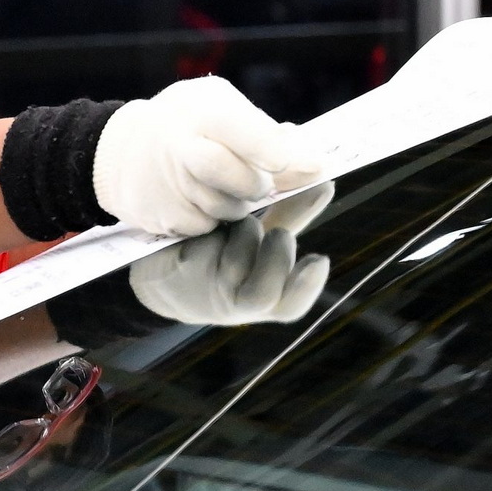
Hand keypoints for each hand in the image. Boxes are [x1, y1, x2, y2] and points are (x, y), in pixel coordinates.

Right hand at [93, 76, 322, 236]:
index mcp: (200, 112)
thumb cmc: (185, 123)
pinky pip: (208, 226)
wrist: (119, 153)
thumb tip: (314, 163)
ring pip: (227, 208)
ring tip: (224, 181)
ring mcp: (170, 187)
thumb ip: (265, 132)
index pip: (234, 127)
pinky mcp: (164, 219)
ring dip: (239, 201)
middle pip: (230, 175)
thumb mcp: (219, 107)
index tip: (284, 158)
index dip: (263, 145)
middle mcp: (180, 149)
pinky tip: (199, 196)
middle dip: (256, 183)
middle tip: (263, 181)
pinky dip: (215, 216)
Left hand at [128, 182, 332, 325]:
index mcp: (260, 298)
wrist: (164, 259)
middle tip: (278, 232)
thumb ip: (292, 214)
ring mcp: (204, 292)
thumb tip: (327, 184)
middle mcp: (234, 305)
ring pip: (238, 260)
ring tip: (236, 224)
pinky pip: (210, 242)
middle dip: (278, 254)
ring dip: (246, 233)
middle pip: (265, 292)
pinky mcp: (182, 269)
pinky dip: (220, 229)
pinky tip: (212, 225)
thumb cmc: (224, 247)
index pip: (289, 306)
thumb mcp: (260, 234)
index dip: (305, 288)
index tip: (320, 259)